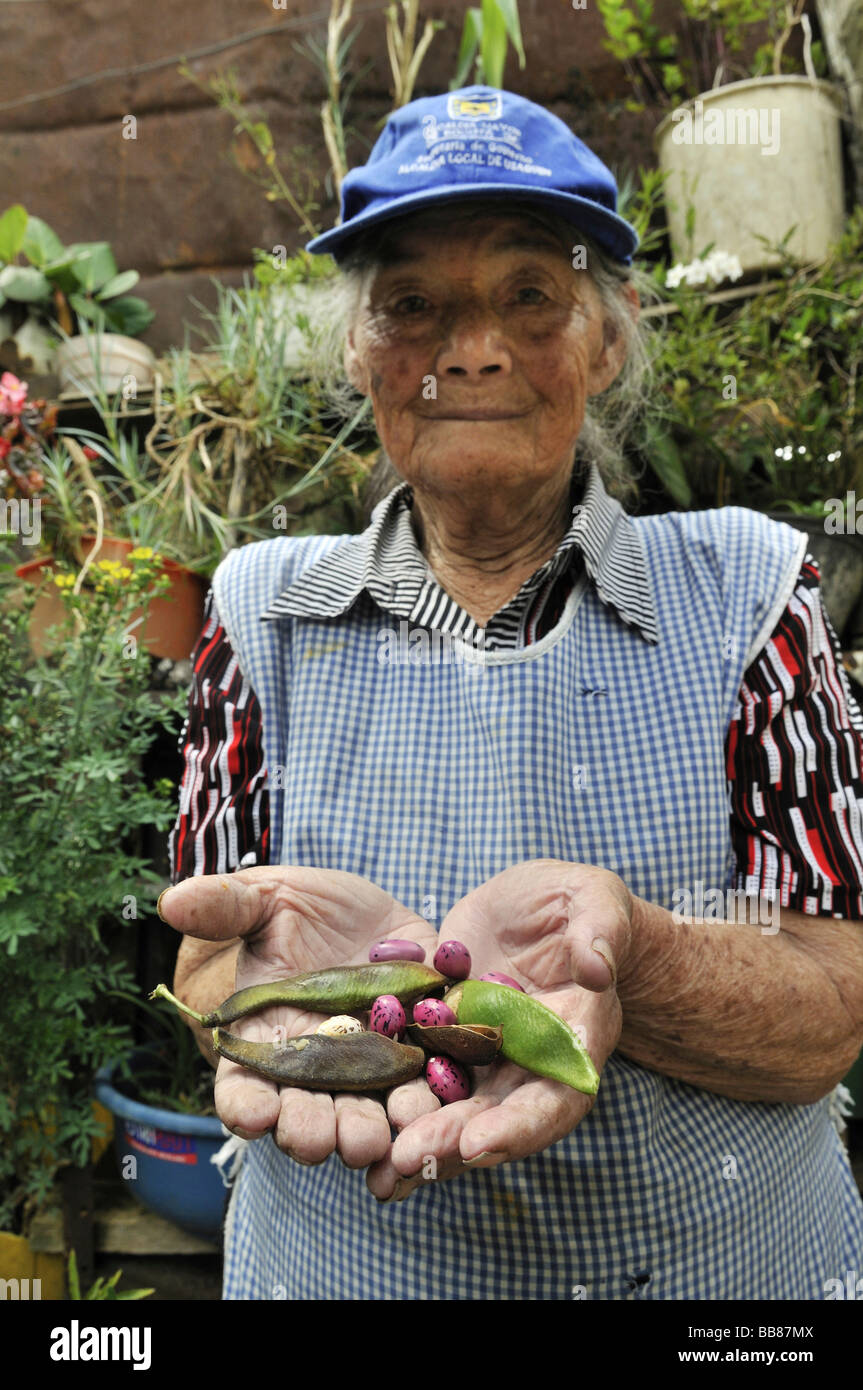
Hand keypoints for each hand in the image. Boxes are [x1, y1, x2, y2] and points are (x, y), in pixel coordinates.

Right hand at [158, 866, 438, 1167]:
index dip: (245, 1107)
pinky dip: (430, 1107)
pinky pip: (426, 1094)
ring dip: (369, 1134)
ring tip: (375, 1138)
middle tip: (318, 1139)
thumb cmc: (301, 909)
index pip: (243, 1090)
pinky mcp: (421, 1057)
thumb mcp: (265, 898)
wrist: (371, 912)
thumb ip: (226, 905)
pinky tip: (432, 1111)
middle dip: (311, 1133)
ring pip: (366, 1120)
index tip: (253, 1114)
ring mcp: (369, 1071)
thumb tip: (170, 899)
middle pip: (305, 1119)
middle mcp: (315, 1072)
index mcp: (265, 1045)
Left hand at [367, 860, 632, 1200]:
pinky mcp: (447, 1036)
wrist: (539, 905)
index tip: (478, 1143)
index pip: (556, 1097)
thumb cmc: (581, 902)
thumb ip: (599, 932)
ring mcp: (485, 1055)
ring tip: (379, 1165)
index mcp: (576, 1040)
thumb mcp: (596, 902)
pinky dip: (393, 1100)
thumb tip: (597, 969)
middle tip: (407, 1156)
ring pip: (454, 1107)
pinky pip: (420, 1074)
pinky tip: (354, 1123)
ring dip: (420, 1136)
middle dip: (453, 1140)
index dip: (520, 1125)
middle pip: (496, 1115)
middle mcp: (530, 1062)